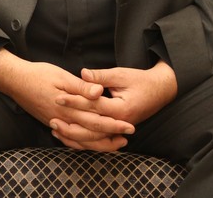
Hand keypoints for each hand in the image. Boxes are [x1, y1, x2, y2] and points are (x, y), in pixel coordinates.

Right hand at [0, 49, 133, 151]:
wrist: (14, 81)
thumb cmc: (38, 74)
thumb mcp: (61, 75)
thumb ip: (81, 87)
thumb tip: (99, 92)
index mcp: (68, 106)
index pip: (96, 119)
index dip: (114, 123)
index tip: (130, 125)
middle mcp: (63, 119)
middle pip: (91, 132)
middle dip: (111, 135)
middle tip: (128, 135)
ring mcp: (56, 123)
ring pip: (81, 140)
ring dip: (99, 143)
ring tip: (115, 143)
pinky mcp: (51, 123)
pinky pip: (68, 139)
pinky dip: (81, 144)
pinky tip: (90, 144)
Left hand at [54, 61, 177, 132]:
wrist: (161, 90)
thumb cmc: (140, 80)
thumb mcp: (121, 74)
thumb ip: (101, 76)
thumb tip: (83, 73)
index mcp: (121, 109)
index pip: (93, 106)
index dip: (74, 101)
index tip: (57, 97)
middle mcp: (120, 122)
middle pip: (91, 127)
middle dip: (70, 123)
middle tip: (51, 118)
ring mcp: (119, 129)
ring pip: (93, 138)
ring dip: (74, 135)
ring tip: (55, 130)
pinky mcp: (117, 130)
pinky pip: (98, 139)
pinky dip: (83, 139)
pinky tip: (68, 136)